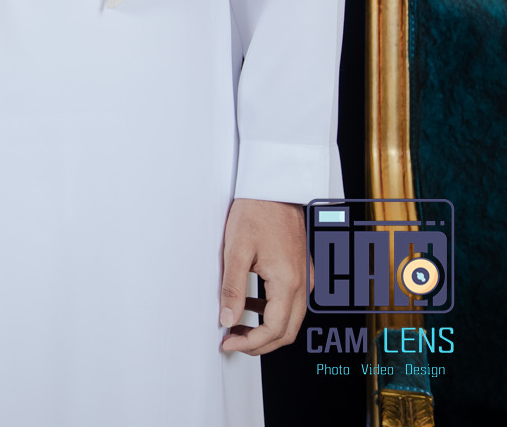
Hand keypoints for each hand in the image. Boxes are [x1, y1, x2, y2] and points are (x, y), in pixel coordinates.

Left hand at [220, 198, 306, 353]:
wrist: (274, 189)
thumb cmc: (256, 213)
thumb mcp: (235, 251)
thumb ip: (232, 289)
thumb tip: (227, 319)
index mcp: (288, 282)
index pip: (274, 330)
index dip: (250, 343)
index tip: (228, 343)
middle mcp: (303, 285)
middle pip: (286, 331)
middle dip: (259, 343)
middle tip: (231, 341)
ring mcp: (306, 279)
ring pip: (290, 320)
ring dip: (265, 329)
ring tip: (235, 325)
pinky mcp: (302, 272)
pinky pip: (291, 303)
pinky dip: (272, 312)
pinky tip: (250, 305)